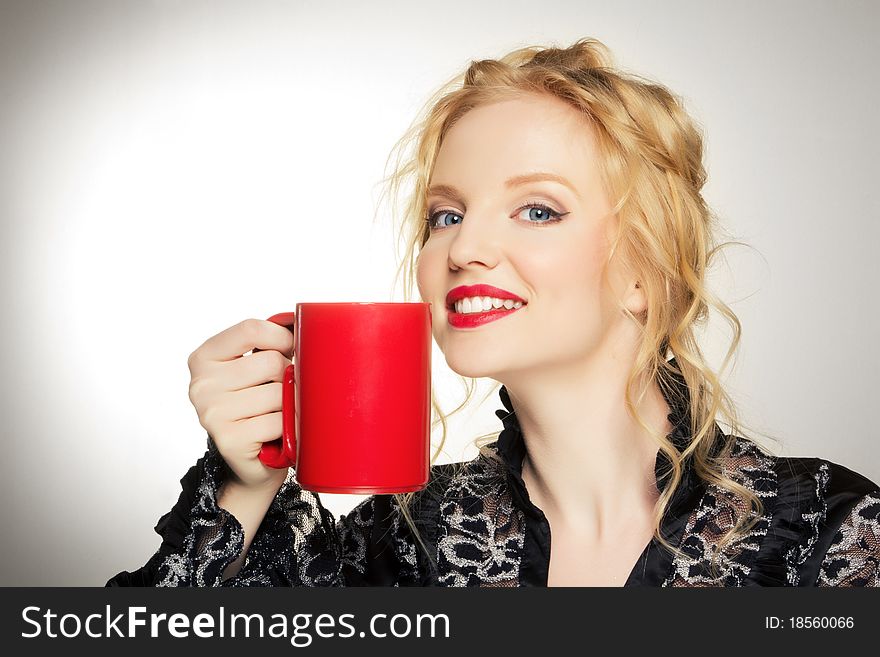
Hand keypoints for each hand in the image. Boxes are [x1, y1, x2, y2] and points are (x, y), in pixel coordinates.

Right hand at [187, 317, 295, 491]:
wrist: (251, 462)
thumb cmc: (258, 406)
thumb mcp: (254, 367)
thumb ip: (268, 342)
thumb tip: (298, 318)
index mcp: (204, 358)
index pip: (251, 329)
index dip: (282, 337)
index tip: (292, 349)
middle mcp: (201, 384)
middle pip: (271, 362)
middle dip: (288, 376)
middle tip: (281, 392)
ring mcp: (212, 413)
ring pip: (279, 392)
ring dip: (289, 404)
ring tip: (278, 413)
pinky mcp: (229, 440)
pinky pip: (279, 421)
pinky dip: (288, 427)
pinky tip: (277, 432)